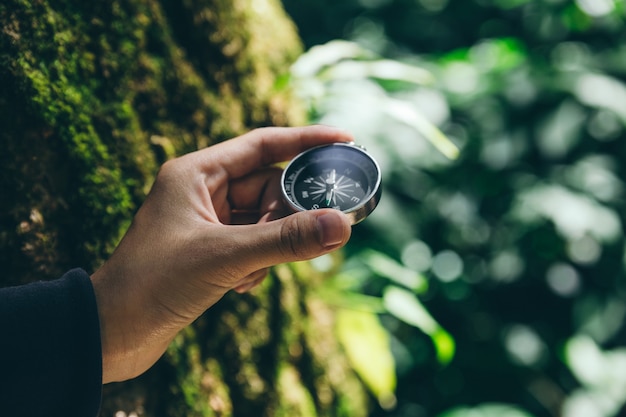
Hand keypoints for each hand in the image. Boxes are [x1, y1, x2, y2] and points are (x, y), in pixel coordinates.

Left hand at [90, 126, 352, 382]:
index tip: (345, 139)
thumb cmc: (154, 282)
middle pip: (269, 188)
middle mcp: (203, 191)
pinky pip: (254, 245)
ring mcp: (208, 222)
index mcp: (197, 173)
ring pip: (264, 220)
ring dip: (270, 248)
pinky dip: (257, 264)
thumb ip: (285, 240)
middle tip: (304, 239)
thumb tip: (342, 225)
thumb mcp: (225, 257)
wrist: (113, 331)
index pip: (263, 144)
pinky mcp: (211, 250)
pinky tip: (238, 287)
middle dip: (286, 217)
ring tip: (249, 273)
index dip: (306, 140)